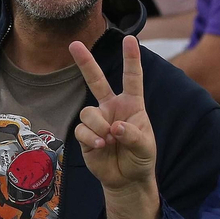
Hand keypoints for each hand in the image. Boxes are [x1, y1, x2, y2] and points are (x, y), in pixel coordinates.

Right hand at [69, 35, 155, 191]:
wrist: (126, 180)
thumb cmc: (140, 158)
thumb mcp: (145, 147)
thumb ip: (133, 135)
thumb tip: (115, 126)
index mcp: (131, 104)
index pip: (132, 78)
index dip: (131, 58)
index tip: (129, 39)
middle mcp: (112, 107)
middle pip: (96, 80)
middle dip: (85, 62)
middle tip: (74, 44)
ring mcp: (97, 120)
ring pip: (88, 111)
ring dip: (98, 126)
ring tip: (109, 140)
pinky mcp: (85, 135)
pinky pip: (81, 129)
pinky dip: (91, 138)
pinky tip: (101, 146)